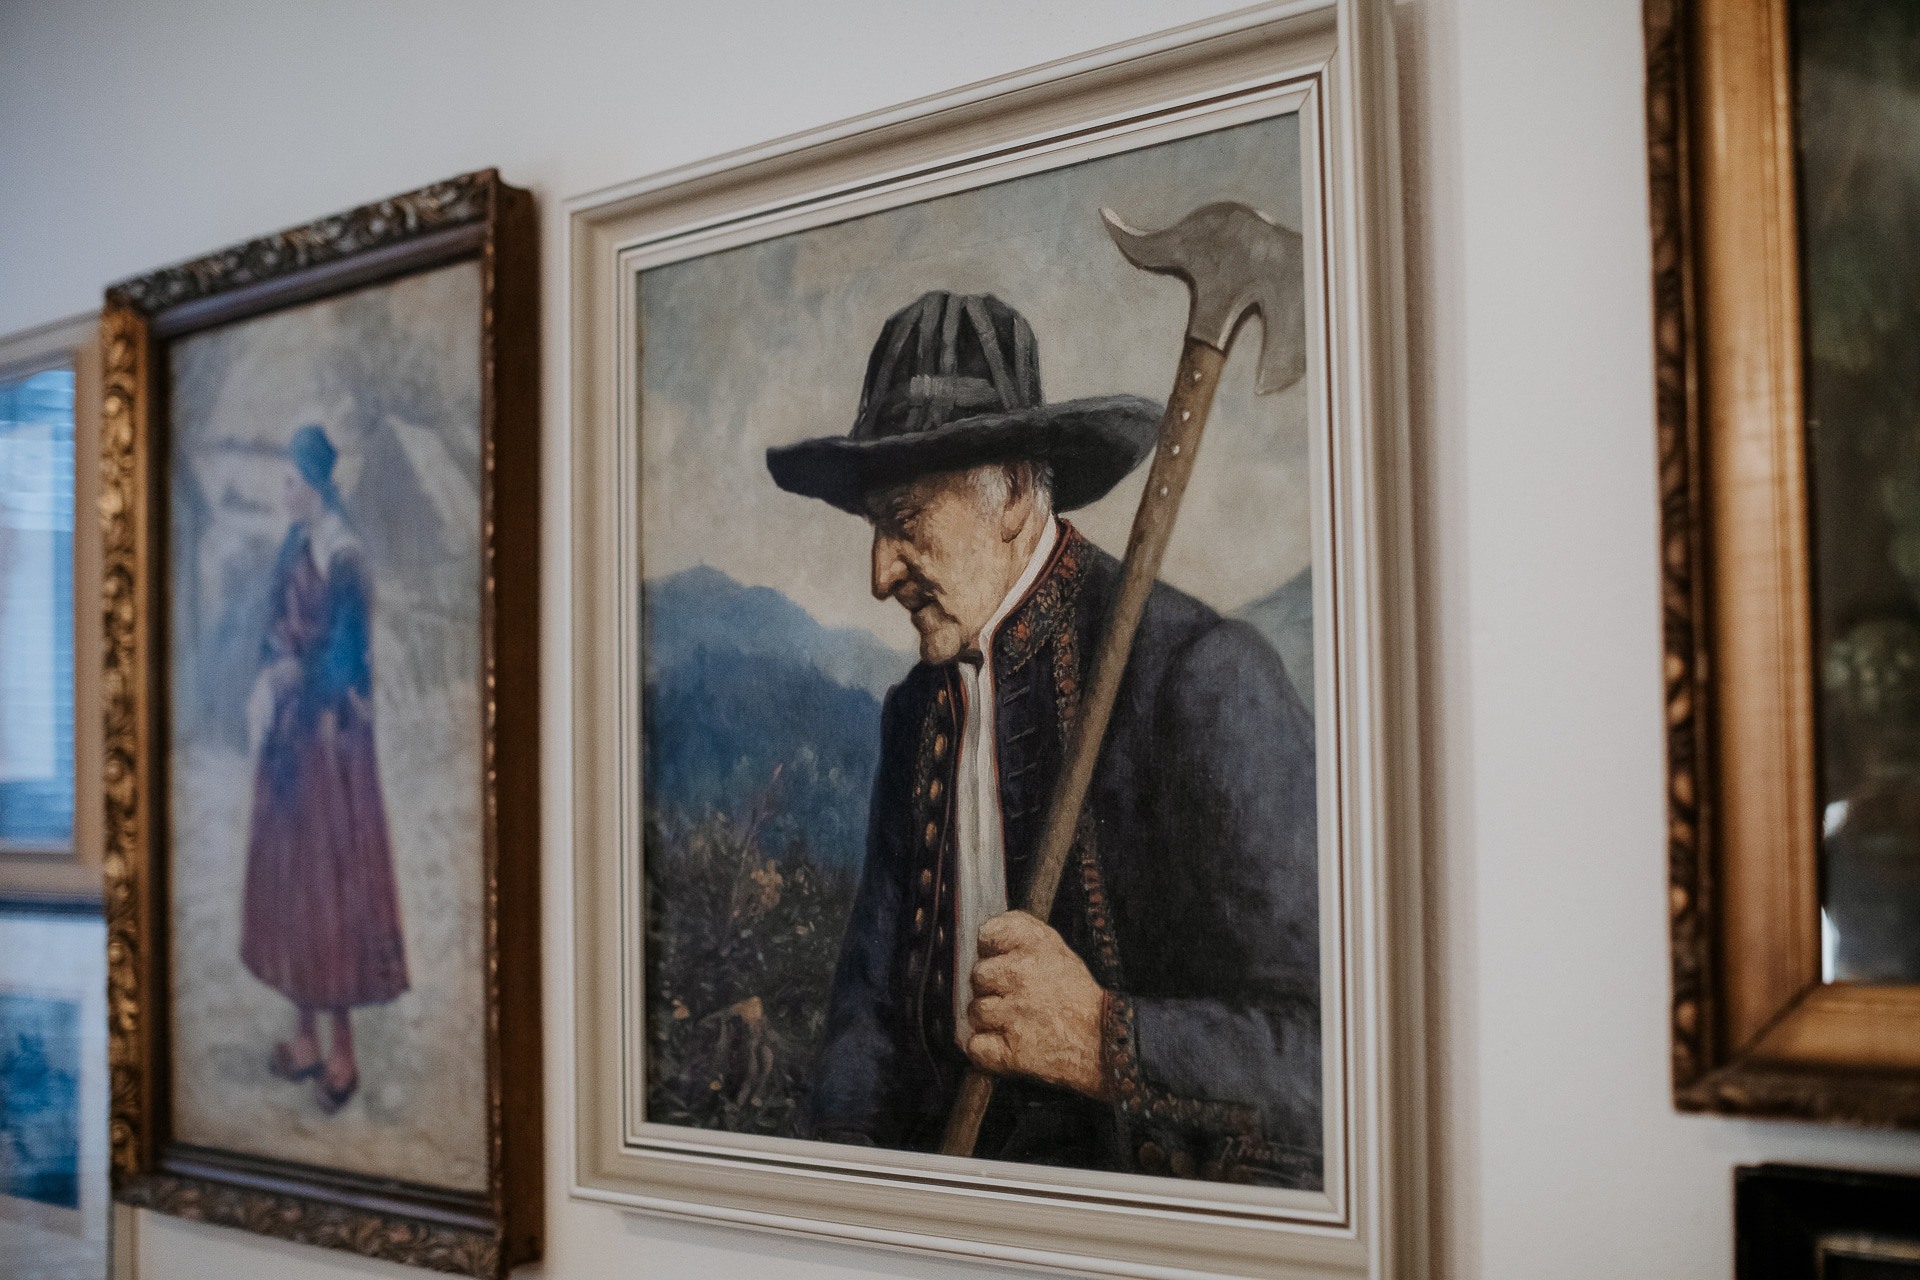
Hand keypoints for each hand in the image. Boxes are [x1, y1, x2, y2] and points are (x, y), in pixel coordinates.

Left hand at [964, 911, 1109, 1100]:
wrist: (1106, 1042)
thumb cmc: (1079, 997)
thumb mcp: (1058, 951)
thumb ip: (1020, 940)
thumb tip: (983, 944)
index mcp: (1037, 944)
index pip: (988, 933)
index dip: (990, 949)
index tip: (1001, 960)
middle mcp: (1022, 973)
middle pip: (978, 975)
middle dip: (990, 988)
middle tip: (1014, 999)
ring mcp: (1014, 1013)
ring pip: (975, 1012)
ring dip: (989, 1021)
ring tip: (1016, 1023)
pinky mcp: (1010, 1050)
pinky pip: (976, 1046)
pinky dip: (986, 1050)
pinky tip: (1007, 1045)